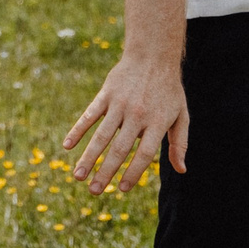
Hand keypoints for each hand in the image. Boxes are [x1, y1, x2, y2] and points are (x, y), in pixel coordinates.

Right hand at [63, 52, 188, 193]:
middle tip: (95, 192)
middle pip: (119, 149)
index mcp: (157, 122)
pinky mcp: (106, 94)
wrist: (153, 55)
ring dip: (89, 158)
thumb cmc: (168, 90)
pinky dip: (77, 130)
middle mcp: (138, 115)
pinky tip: (67, 146)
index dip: (133, 172)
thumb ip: (179, 143)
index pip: (144, 154)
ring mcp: (120, 104)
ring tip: (78, 177)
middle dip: (106, 172)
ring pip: (101, 135)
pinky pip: (89, 115)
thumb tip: (181, 170)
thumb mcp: (181, 116)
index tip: (122, 189)